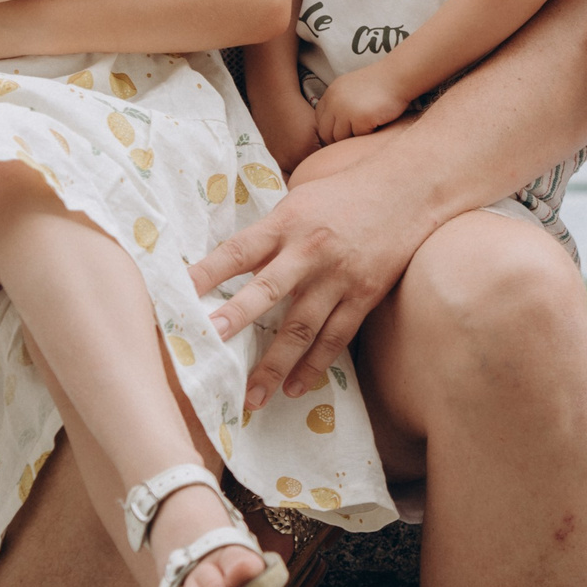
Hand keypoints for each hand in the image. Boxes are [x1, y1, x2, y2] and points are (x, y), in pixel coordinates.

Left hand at [190, 148, 437, 412]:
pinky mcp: (365, 294)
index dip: (206, 272)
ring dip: (275, 365)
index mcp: (287, 223)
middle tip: (209, 345)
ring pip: (302, 326)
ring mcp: (339, 276)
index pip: (238, 250)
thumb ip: (267, 236)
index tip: (176, 294)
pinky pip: (336, 336)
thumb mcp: (299, 202)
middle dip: (236, 318)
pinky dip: (315, 364)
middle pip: (267, 289)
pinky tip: (296, 387)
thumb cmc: (344, 194)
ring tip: (252, 397)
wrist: (410, 189)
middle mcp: (311, 250)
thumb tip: (225, 269)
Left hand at [314, 66, 413, 143]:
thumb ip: (340, 103)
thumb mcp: (351, 88)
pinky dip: (368, 134)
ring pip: (340, 137)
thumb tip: (334, 127)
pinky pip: (358, 137)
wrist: (398, 76)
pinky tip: (377, 126)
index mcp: (331, 93)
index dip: (330, 128)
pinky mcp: (360, 119)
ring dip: (353, 137)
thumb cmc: (380, 84)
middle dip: (338, 138)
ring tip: (367, 130)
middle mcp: (334, 102)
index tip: (343, 131)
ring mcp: (346, 111)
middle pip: (326, 132)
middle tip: (354, 138)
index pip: (320, 119)